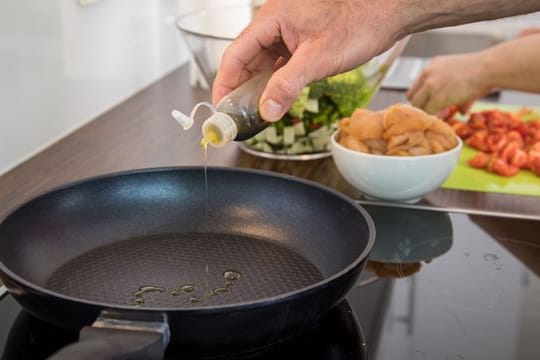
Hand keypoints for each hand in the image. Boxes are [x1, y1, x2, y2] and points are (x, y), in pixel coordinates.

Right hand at [212, 0, 402, 121]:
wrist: (387, 13)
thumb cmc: (357, 23)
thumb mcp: (317, 59)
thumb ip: (287, 85)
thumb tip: (266, 111)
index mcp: (270, 19)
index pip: (235, 55)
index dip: (224, 83)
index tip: (221, 107)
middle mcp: (274, 23)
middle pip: (245, 59)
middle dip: (239, 88)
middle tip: (236, 115)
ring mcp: (288, 31)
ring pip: (262, 62)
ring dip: (257, 86)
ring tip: (253, 111)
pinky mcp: (301, 40)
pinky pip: (279, 62)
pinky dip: (274, 80)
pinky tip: (275, 97)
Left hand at [406, 53, 492, 114]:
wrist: (490, 68)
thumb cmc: (483, 71)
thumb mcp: (463, 77)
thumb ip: (457, 93)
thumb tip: (463, 112)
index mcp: (433, 65)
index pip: (416, 85)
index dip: (421, 97)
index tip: (428, 104)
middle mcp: (428, 73)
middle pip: (412, 96)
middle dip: (421, 105)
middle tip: (432, 113)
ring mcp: (431, 85)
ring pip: (418, 105)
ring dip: (427, 112)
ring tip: (437, 116)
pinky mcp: (437, 96)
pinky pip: (428, 111)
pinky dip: (434, 117)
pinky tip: (441, 118)